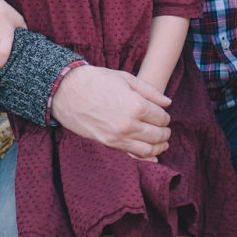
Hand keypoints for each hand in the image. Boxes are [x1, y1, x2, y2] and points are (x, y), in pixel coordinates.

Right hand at [51, 63, 171, 158]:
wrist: (68, 91)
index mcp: (136, 106)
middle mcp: (129, 124)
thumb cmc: (98, 81)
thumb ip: (151, 91)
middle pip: (158, 135)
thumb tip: (168, 103)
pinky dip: (146, 158)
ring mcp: (118, 137)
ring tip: (161, 142)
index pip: (162, 118)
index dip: (165, 117)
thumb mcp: (127, 78)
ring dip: (159, 147)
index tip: (163, 115)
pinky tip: (152, 156)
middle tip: (165, 130)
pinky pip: (132, 155)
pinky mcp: (108, 144)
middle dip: (165, 132)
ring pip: (148, 150)